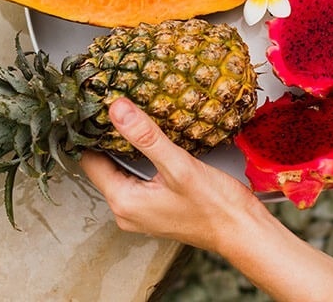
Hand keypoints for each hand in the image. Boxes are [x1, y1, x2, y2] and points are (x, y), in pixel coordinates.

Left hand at [80, 98, 332, 300]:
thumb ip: (145, 137)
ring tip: (123, 112)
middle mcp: (125, 210)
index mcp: (123, 201)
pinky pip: (135, 177)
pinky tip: (145, 137)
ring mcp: (140, 211)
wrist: (244, 232)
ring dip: (121, 146)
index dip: (88, 132)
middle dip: (104, 136)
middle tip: (106, 101)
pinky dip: (136, 157)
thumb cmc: (215, 206)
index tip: (90, 104)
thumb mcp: (178, 165)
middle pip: (101, 164)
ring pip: (119, 170)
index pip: (88, 160)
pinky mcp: (155, 207)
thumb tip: (116, 108)